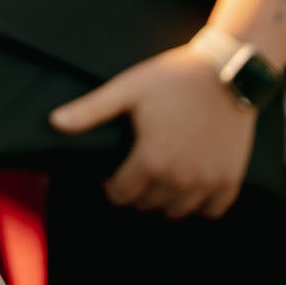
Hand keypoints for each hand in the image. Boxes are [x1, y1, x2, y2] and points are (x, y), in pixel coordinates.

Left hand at [48, 44, 257, 218]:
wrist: (226, 72)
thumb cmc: (173, 79)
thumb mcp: (126, 89)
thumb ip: (89, 110)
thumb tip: (54, 122)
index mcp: (150, 161)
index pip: (120, 195)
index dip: (111, 185)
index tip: (113, 173)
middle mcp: (180, 179)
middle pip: (147, 204)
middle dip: (137, 191)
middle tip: (137, 170)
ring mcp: (208, 182)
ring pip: (177, 212)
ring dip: (165, 200)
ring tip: (161, 176)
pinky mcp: (230, 179)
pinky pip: (212, 210)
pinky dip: (200, 203)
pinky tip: (190, 184)